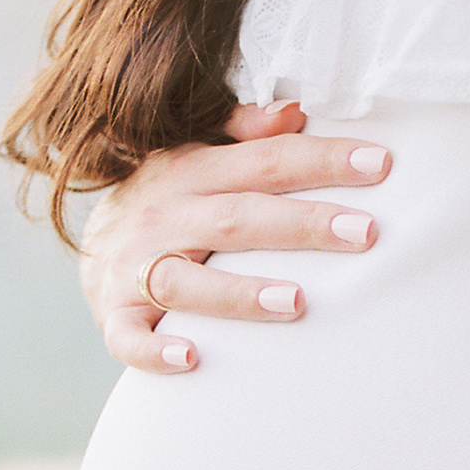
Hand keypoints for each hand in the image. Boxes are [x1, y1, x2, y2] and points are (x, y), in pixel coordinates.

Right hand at [79, 102, 392, 372]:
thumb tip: (295, 112)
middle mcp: (165, 216)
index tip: (380, 164)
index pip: (266, 162)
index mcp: (191, 171)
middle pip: (238, 219)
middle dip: (302, 224)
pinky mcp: (117, 317)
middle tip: (364, 232)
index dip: (322, 161)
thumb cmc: (167, 201)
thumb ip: (244, 133)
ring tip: (298, 302)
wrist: (90, 248)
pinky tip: (191, 358)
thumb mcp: (196, 154)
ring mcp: (135, 269)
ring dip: (241, 293)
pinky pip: (131, 338)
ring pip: (188, 282)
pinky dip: (155, 350)